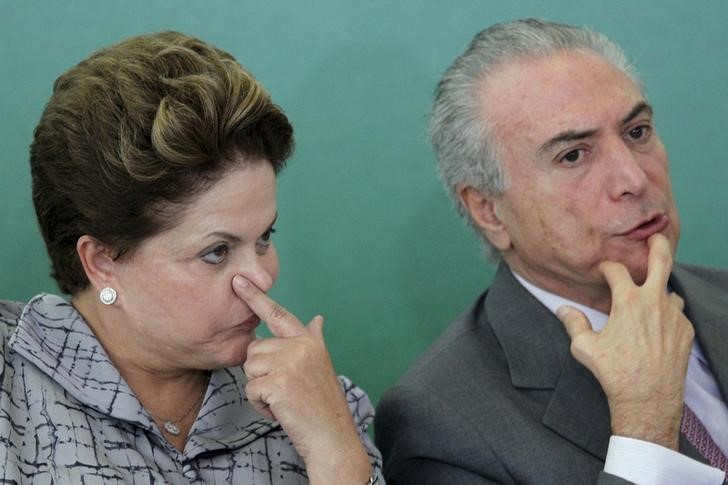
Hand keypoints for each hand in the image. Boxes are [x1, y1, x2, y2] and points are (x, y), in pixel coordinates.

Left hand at [232, 275, 370, 484]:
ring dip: (260, 389)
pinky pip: (250, 389)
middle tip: (284, 389)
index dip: (256, 297)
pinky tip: (281, 409)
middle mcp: (300, 347)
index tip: (238, 280)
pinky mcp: (278, 383)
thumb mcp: (321, 364)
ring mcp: (289, 364)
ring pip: (250, 369)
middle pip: (255, 349)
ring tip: (284, 398)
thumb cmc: (323, 402)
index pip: (278, 313)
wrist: (332, 434)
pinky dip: (260, 404)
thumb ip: (314, 339)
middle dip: (261, 372)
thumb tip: (317, 319)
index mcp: (308, 341)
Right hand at [556, 233, 693, 449]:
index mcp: (628, 301)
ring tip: (650, 295)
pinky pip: (677, 314)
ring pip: (670, 291)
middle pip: (661, 261)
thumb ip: (574, 323)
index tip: (601, 270)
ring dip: (660, 290)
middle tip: (655, 235)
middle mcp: (654, 303)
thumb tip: (564, 309)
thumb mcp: (585, 347)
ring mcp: (673, 316)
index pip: (617, 271)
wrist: (648, 398)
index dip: (607, 267)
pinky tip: (656, 325)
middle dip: (658, 244)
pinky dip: (666, 313)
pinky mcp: (685, 331)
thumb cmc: (614, 372)